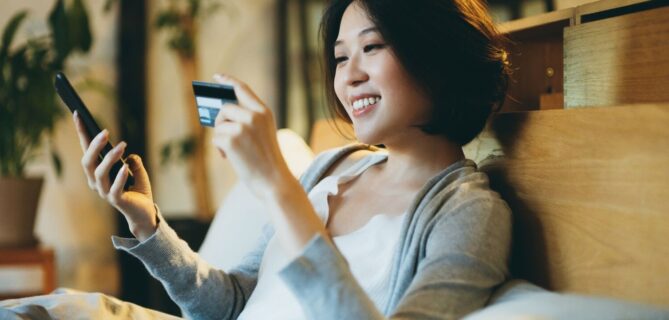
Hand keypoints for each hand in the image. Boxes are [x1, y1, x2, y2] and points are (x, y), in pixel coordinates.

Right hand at [73, 111, 157, 240]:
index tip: (78, 114)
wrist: (144, 212)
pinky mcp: (116, 200)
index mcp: (97, 173)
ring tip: (122, 146)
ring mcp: (104, 192)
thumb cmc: (138, 190)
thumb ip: (131, 160)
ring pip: (99, 173)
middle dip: (94, 145)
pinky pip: (114, 188)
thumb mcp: (136, 170)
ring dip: (110, 158)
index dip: (82, 133)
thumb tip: (129, 154)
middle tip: (106, 132)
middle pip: (87, 161)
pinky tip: (126, 166)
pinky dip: (120, 176)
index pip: (87, 150)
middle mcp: (96, 182)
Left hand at [211, 74, 291, 197]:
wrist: (274, 181)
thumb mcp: (263, 133)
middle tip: (225, 135)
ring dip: (221, 138)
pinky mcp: (231, 140)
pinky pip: (216, 138)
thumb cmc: (267, 160)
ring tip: (233, 152)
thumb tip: (220, 113)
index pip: (243, 89)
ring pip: (219, 125)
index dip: (228, 81)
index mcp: (264, 112)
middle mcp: (254, 116)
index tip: (217, 77)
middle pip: (225, 108)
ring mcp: (243, 127)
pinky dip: (219, 149)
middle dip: (221, 122)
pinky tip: (230, 158)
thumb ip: (247, 119)